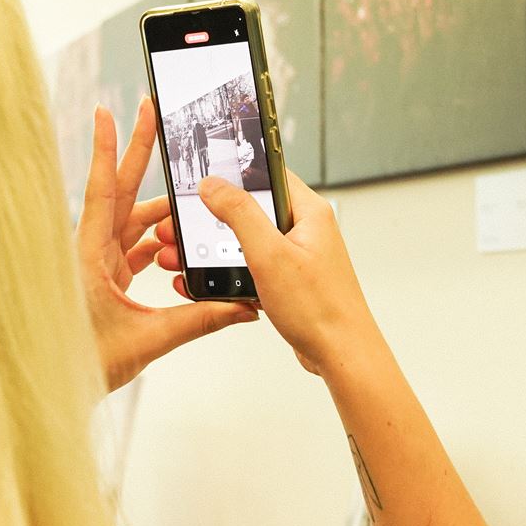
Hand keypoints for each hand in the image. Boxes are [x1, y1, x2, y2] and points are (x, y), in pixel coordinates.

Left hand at [79, 100, 255, 390]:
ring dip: (162, 218)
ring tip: (192, 214)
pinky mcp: (104, 280)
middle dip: (139, 151)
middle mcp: (90, 252)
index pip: (102, 191)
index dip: (107, 149)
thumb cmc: (83, 364)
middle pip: (121, 192)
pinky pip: (134, 249)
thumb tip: (239, 306)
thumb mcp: (148, 340)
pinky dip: (158, 246)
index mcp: (90, 256)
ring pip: (133, 224)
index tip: (107, 111)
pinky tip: (179, 250)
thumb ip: (198, 319)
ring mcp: (97, 264)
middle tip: (152, 111)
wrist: (56, 390)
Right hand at [157, 170, 379, 376]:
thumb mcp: (271, 254)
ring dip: (217, 248)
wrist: (342, 355)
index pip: (268, 172)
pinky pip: (254, 267)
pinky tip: (208, 284)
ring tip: (184, 255)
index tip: (203, 174)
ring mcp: (297, 255)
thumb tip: (215, 185)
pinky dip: (231, 273)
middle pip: (252, 208)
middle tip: (183, 224)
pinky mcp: (290, 279)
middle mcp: (305, 230)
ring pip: (249, 241)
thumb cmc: (321, 310)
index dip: (234, 171)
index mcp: (309, 212)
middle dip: (214, 217)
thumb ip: (241, 214)